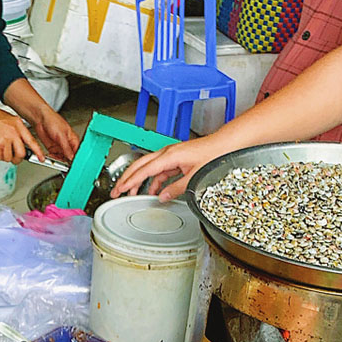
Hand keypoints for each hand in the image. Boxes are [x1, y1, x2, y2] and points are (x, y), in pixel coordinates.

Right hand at [0, 106, 44, 163]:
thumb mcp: (9, 120)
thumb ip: (17, 131)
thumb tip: (21, 143)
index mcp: (18, 125)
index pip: (31, 141)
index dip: (37, 151)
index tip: (41, 158)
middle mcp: (13, 132)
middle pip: (21, 153)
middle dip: (16, 159)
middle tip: (13, 158)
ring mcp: (5, 139)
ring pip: (8, 157)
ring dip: (3, 156)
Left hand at [31, 109, 78, 161]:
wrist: (40, 119)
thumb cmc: (52, 121)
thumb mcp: (61, 135)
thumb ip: (66, 148)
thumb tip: (71, 157)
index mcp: (73, 139)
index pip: (77, 152)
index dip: (76, 159)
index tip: (74, 165)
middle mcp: (67, 144)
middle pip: (70, 157)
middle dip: (68, 162)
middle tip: (65, 166)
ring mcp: (60, 147)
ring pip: (62, 159)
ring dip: (59, 161)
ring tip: (56, 160)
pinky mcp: (52, 149)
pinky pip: (54, 157)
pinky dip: (53, 159)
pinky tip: (51, 157)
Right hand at [111, 136, 227, 200]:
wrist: (225, 144)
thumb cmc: (213, 154)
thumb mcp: (194, 176)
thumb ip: (176, 188)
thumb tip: (162, 197)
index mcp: (169, 156)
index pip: (144, 170)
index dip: (130, 181)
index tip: (120, 189)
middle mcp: (167, 153)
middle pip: (139, 166)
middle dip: (126, 178)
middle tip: (116, 190)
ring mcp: (170, 155)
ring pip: (147, 168)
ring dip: (138, 180)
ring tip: (131, 193)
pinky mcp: (175, 159)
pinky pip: (158, 170)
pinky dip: (153, 180)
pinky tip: (153, 191)